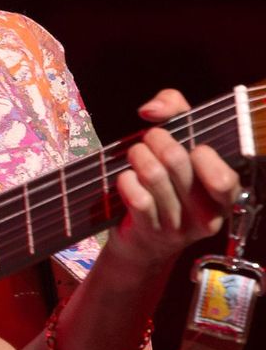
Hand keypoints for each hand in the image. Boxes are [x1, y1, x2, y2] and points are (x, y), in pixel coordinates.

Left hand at [106, 89, 240, 271]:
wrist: (143, 239)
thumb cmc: (167, 182)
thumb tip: (151, 110)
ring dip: (137, 155)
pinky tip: (126, 179)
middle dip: (156, 138)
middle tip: (149, 137)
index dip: (202, 154)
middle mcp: (208, 214)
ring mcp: (179, 227)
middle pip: (177, 161)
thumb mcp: (180, 141)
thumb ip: (175, 110)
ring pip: (153, 175)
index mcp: (225, 194)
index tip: (191, 145)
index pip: (224, 177)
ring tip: (136, 153)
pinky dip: (125, 180)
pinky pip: (136, 197)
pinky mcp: (150, 232)